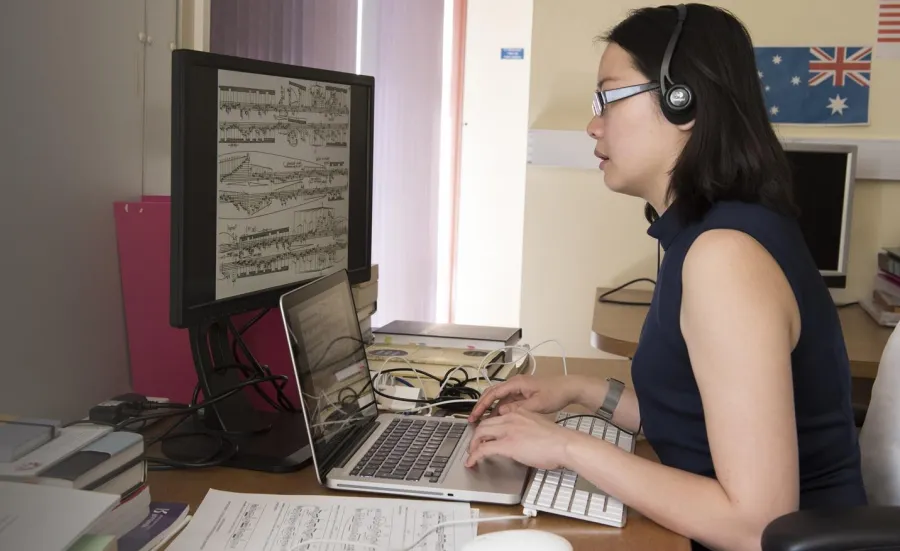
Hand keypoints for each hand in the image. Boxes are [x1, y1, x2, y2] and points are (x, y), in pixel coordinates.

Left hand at [464, 409, 586, 469]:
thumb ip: (524, 427)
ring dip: (473, 445)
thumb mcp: (537, 425)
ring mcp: (507, 430)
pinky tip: (471, 462)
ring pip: (480, 433)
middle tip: (474, 446)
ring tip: (472, 454)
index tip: (484, 436)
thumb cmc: (556, 439)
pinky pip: (483, 449)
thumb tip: (519, 438)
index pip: (495, 417)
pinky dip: (474, 455)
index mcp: (518, 412)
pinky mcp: (507, 444)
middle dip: (475, 437)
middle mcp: (510, 418)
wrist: (564, 444)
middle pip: (483, 424)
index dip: (487, 428)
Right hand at [467, 374, 578, 422]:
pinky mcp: (522, 395)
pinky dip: (500, 411)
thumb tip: (502, 412)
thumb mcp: (537, 404)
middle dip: (481, 407)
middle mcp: (514, 384)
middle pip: (492, 395)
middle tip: (472, 420)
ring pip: (499, 400)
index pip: (493, 393)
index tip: (474, 416)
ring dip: (490, 410)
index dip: (481, 405)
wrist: (569, 388)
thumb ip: (518, 409)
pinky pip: (506, 403)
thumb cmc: (555, 393)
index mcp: (516, 383)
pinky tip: (496, 421)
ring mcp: (518, 390)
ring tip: (481, 423)